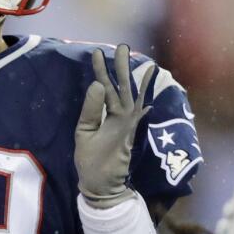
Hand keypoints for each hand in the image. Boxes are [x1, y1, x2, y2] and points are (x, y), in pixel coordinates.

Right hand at [75, 44, 155, 207]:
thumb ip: (92, 110)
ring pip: (135, 95)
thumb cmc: (92, 162)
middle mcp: (128, 118)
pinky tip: (148, 87)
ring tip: (141, 61)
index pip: (109, 88)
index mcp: (116, 118)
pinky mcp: (132, 130)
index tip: (97, 53)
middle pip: (126, 87)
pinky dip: (144, 94)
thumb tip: (98, 85)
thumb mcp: (85, 136)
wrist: (106, 186)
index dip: (103, 70)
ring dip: (135, 77)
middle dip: (123, 67)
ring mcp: (132, 124)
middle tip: (122, 47)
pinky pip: (140, 106)